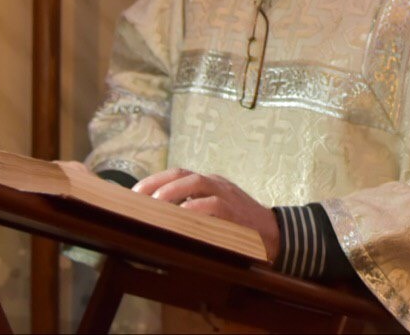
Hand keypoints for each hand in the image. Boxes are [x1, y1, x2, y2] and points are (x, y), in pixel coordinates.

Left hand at [135, 167, 280, 261]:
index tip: (133, 193)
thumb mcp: (215, 214)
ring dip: (172, 192)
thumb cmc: (240, 229)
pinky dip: (195, 209)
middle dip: (156, 183)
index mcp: (210, 183)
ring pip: (197, 183)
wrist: (276, 236)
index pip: (178, 174)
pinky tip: (180, 217)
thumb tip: (158, 219)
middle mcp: (216, 184)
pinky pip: (213, 205)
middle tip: (136, 198)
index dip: (154, 181)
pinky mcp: (236, 211)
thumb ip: (193, 211)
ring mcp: (227, 195)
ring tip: (154, 204)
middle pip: (183, 173)